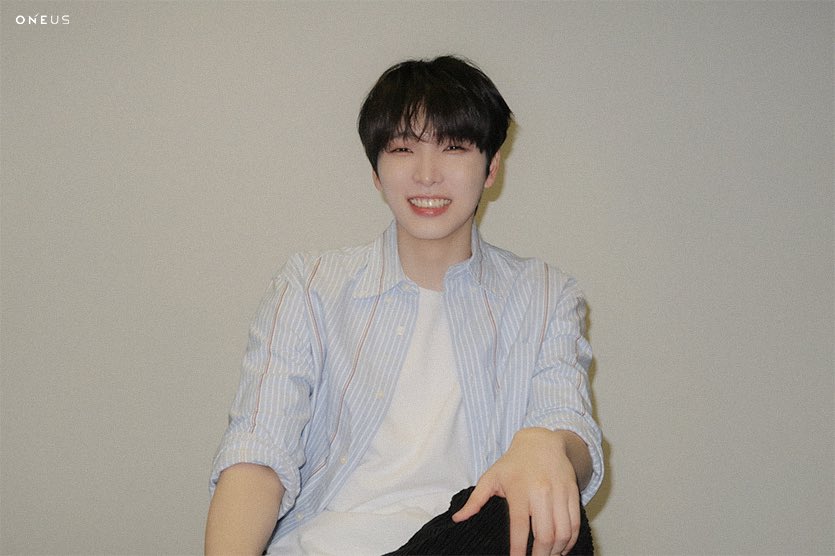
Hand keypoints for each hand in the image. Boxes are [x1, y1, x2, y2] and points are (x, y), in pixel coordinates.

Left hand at [451, 428, 582, 555]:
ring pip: (563, 532)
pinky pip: (575, 523)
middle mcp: (541, 492)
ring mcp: (559, 492)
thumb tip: (457, 518)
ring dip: (557, 551)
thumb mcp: (491, 477)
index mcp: (519, 490)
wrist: (542, 441)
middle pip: (545, 534)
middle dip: (540, 555)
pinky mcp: (573, 492)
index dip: (519, 550)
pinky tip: (561, 547)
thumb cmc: (514, 463)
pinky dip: (570, 540)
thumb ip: (475, 500)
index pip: (520, 527)